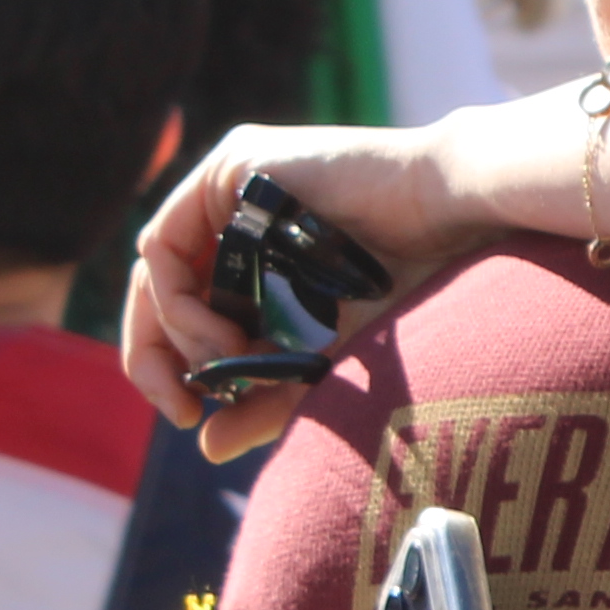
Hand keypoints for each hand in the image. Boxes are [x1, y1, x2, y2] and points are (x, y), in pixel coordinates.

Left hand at [124, 121, 478, 454]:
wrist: (455, 227)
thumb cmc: (412, 290)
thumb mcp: (327, 362)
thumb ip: (266, 399)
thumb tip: (204, 445)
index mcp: (251, 250)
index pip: (178, 310)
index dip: (167, 368)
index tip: (189, 417)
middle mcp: (232, 213)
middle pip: (154, 290)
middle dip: (155, 358)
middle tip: (184, 409)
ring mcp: (228, 186)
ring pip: (153, 272)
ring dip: (179, 335)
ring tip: (234, 365)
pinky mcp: (230, 164)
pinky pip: (163, 242)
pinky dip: (178, 302)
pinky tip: (227, 335)